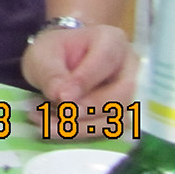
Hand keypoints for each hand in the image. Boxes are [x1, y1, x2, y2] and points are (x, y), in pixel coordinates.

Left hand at [21, 23, 137, 119]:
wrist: (62, 59)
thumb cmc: (55, 51)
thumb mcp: (44, 54)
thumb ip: (52, 74)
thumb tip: (61, 97)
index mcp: (112, 41)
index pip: (104, 61)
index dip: (84, 82)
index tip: (61, 98)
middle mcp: (130, 68)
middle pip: (119, 96)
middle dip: (86, 109)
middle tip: (56, 114)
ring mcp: (131, 94)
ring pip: (116, 119)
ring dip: (80, 127)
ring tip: (43, 123)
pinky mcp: (123, 114)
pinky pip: (108, 130)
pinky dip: (80, 132)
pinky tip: (52, 128)